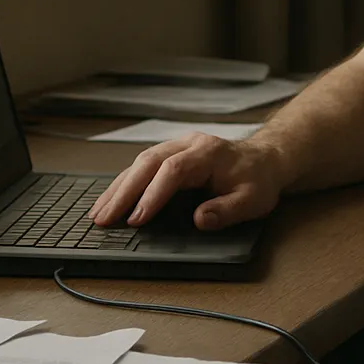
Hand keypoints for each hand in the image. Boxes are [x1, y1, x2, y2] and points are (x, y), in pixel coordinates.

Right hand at [87, 134, 285, 231]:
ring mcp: (177, 146)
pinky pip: (142, 165)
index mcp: (209, 153)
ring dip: (118, 187)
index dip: (153, 194)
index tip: (137, 218)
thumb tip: (200, 219)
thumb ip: (227, 210)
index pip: (173, 171)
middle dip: (124, 192)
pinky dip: (124, 183)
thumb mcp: (253, 201)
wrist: (264, 159)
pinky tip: (110, 199)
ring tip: (99, 213)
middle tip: (104, 219)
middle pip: (148, 163)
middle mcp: (189, 144)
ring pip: (140, 162)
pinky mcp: (171, 153)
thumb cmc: (257, 180)